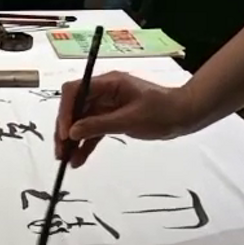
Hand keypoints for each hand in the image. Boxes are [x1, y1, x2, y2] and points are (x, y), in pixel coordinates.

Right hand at [54, 71, 201, 167]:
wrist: (183, 116)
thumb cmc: (161, 112)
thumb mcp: (130, 119)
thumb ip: (100, 125)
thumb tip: (73, 132)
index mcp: (108, 83)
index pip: (76, 91)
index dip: (66, 111)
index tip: (65, 134)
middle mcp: (104, 92)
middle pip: (75, 108)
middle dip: (65, 129)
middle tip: (60, 152)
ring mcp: (107, 106)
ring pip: (82, 122)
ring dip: (73, 141)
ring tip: (66, 161)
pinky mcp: (112, 119)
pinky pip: (93, 132)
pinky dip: (85, 145)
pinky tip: (78, 160)